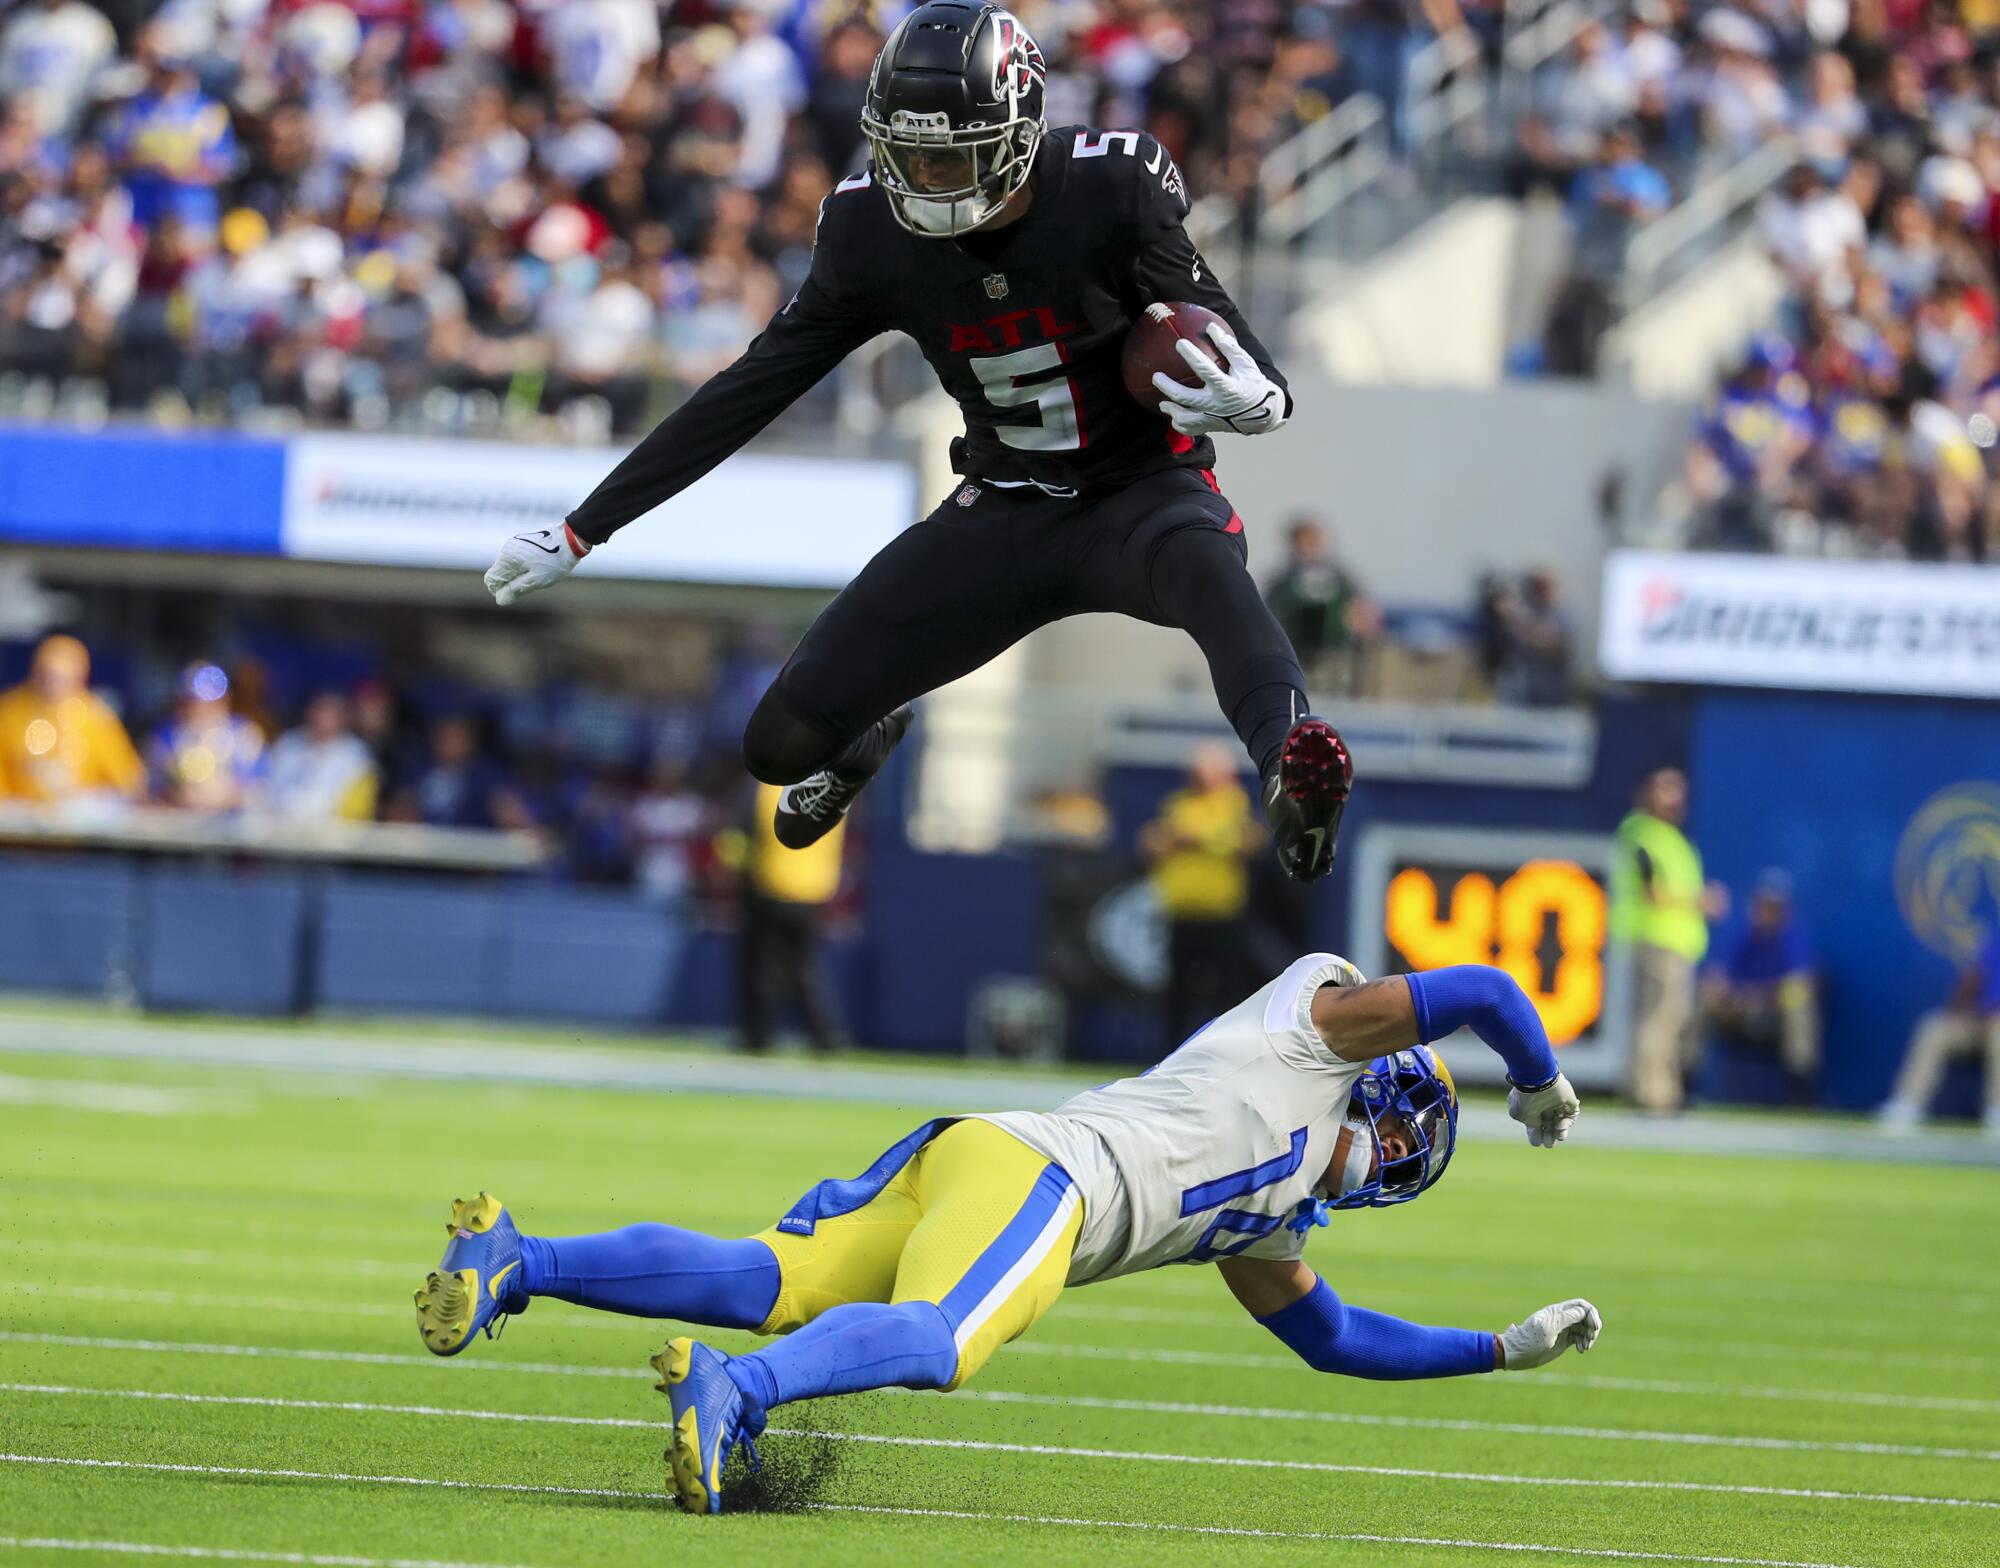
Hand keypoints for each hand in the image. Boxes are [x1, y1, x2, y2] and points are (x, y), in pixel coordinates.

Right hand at [485, 522, 588, 605]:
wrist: (570, 539)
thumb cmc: (555, 561)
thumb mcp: (537, 581)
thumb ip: (516, 590)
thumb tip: (500, 600)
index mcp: (507, 558)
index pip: (491, 579)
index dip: (499, 591)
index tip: (514, 594)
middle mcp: (507, 548)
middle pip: (499, 573)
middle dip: (510, 582)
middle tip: (531, 583)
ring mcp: (514, 543)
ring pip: (508, 566)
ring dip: (517, 574)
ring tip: (538, 573)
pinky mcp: (522, 541)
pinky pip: (516, 558)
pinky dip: (523, 566)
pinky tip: (539, 565)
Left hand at [1152, 322, 1287, 437]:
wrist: (1264, 414)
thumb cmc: (1253, 384)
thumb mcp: (1246, 364)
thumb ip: (1229, 347)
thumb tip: (1211, 327)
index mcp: (1227, 387)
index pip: (1205, 369)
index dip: (1192, 356)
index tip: (1179, 343)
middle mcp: (1217, 405)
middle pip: (1186, 397)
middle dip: (1168, 387)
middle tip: (1156, 376)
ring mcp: (1212, 419)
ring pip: (1185, 419)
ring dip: (1172, 411)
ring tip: (1162, 403)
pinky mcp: (1210, 427)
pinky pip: (1190, 430)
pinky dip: (1180, 424)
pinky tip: (1174, 417)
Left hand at [1498, 1299, 1601, 1369]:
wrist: (1518, 1353)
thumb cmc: (1530, 1339)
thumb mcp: (1548, 1327)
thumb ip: (1565, 1318)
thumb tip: (1583, 1311)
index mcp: (1557, 1311)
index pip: (1580, 1305)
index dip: (1591, 1314)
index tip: (1594, 1327)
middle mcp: (1561, 1319)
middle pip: (1585, 1316)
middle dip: (1592, 1326)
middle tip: (1590, 1338)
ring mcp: (1563, 1330)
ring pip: (1584, 1328)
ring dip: (1589, 1336)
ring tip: (1585, 1347)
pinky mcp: (1563, 1341)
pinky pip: (1579, 1338)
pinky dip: (1584, 1343)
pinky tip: (1581, 1350)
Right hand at [1508, 1070, 1577, 1147]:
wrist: (1537, 1080)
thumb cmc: (1525, 1097)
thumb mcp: (1518, 1114)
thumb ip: (1529, 1125)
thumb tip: (1540, 1129)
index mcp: (1530, 1108)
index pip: (1535, 1126)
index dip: (1536, 1135)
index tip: (1536, 1140)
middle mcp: (1543, 1107)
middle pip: (1548, 1126)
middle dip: (1548, 1137)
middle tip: (1548, 1143)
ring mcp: (1556, 1104)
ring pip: (1560, 1123)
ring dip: (1559, 1133)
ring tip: (1557, 1137)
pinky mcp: (1569, 1102)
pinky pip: (1571, 1116)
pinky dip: (1566, 1124)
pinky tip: (1560, 1125)